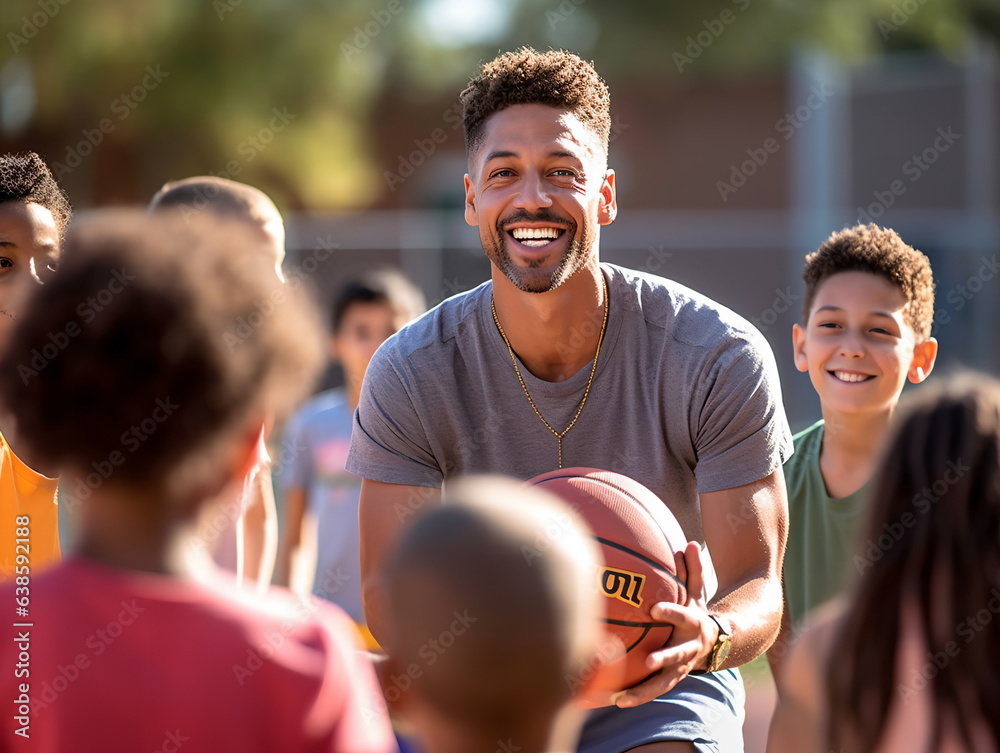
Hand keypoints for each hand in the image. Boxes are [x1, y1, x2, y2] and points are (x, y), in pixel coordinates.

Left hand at [612, 541, 717, 707]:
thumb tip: (691, 544)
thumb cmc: (695, 612)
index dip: (671, 612)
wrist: (714, 645)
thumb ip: (693, 571)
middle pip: (678, 655)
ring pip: (664, 683)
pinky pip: (653, 690)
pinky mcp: (671, 680)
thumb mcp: (697, 592)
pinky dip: (637, 696)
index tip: (654, 609)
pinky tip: (614, 701)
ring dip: (645, 691)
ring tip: (622, 698)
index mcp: (694, 624)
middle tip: (649, 661)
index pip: (683, 616)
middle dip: (665, 658)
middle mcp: (689, 648)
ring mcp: (681, 668)